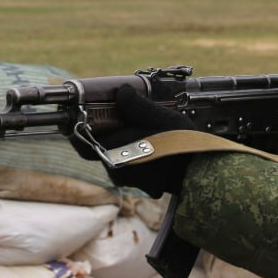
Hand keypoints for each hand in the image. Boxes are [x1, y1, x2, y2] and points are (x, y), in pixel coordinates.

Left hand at [69, 85, 194, 196]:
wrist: (199, 171)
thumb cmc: (178, 143)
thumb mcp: (157, 115)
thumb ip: (134, 104)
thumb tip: (120, 92)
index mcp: (113, 153)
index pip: (81, 143)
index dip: (78, 129)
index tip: (79, 115)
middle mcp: (117, 170)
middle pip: (100, 149)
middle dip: (107, 133)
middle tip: (116, 116)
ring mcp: (130, 180)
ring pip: (117, 157)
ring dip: (123, 144)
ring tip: (140, 129)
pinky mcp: (144, 185)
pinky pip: (132, 167)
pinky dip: (136, 155)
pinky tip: (151, 144)